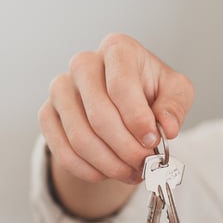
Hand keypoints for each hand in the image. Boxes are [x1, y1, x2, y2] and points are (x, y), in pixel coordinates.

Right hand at [39, 33, 194, 184]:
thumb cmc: (149, 91)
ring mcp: (60, 89)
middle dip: (125, 148)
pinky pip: (62, 152)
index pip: (120, 85)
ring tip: (130, 172)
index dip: (137, 119)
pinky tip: (107, 173)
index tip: (152, 141)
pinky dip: (88, 170)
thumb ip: (174, 106)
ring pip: (80, 138)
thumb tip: (168, 128)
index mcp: (117, 49)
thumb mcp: (174, 92)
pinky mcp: (47, 113)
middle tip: (143, 165)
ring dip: (109, 164)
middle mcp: (83, 64)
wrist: (120, 103)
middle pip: (99, 115)